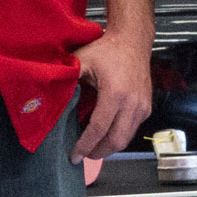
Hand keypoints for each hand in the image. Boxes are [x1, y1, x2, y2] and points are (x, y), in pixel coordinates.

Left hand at [70, 25, 156, 161]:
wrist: (132, 40)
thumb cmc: (107, 49)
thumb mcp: (83, 60)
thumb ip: (67, 79)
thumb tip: (50, 97)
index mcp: (115, 94)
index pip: (98, 128)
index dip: (85, 145)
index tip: (74, 156)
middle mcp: (132, 103)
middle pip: (116, 140)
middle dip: (98, 152)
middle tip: (83, 155)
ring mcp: (142, 107)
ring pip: (126, 138)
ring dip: (109, 146)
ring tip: (93, 147)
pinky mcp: (146, 107)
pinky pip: (132, 129)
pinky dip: (118, 135)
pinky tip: (105, 133)